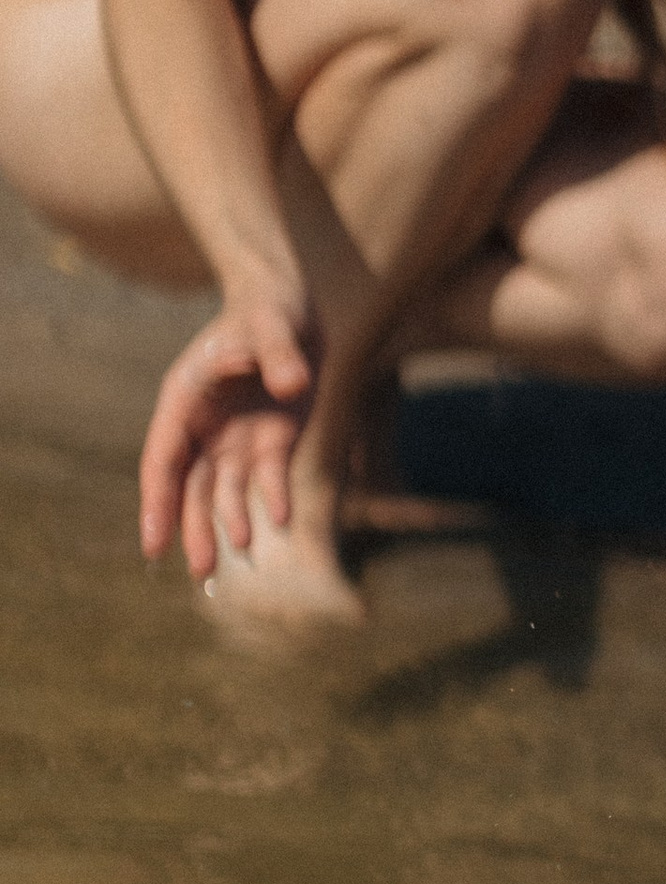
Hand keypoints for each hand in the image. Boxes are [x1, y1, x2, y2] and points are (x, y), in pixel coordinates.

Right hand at [139, 283, 315, 579]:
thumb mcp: (272, 323)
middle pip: (192, 488)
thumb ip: (278, 353)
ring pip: (226, 492)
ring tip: (240, 552)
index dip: (157, 503)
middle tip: (200, 573)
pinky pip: (270, 477)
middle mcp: (204, 428)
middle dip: (194, 529)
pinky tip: (282, 523)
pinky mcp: (273, 441)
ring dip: (231, 522)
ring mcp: (236, 438)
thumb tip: (294, 386)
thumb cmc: (267, 311)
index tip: (153, 544)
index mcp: (184, 400)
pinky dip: (275, 498)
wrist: (291, 310)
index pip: (163, 460)